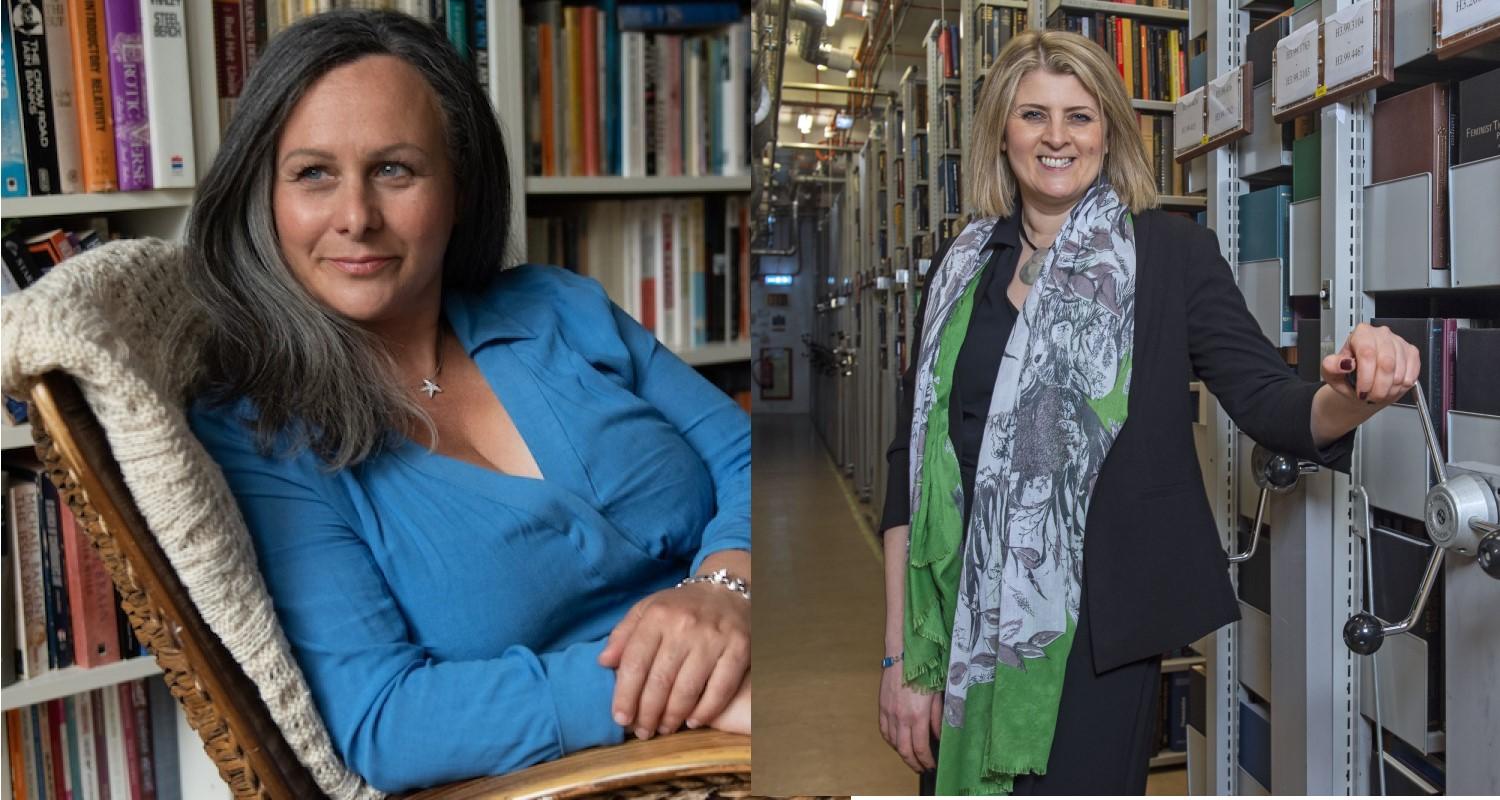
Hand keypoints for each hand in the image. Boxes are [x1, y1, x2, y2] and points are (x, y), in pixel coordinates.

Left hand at [599, 581, 749, 739]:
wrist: (728, 591)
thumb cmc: (681, 607)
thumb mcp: (647, 610)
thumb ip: (623, 635)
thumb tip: (604, 662)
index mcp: (657, 616)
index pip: (635, 663)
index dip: (625, 695)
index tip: (621, 718)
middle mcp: (685, 626)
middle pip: (660, 681)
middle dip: (647, 713)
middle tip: (643, 731)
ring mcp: (714, 638)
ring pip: (687, 689)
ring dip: (672, 717)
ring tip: (664, 728)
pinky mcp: (739, 649)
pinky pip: (720, 689)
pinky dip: (705, 711)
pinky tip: (693, 721)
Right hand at [878, 664, 941, 772]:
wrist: (903, 654)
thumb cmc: (924, 671)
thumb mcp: (937, 696)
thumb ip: (938, 719)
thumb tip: (938, 736)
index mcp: (917, 715)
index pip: (920, 748)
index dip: (926, 761)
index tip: (931, 765)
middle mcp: (901, 717)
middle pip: (904, 750)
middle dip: (913, 763)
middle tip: (921, 768)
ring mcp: (889, 712)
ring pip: (893, 742)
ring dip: (902, 753)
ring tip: (911, 757)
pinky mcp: (882, 706)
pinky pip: (884, 730)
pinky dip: (891, 740)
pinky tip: (897, 742)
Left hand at [1320, 323, 1419, 408]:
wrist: (1361, 384)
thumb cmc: (1347, 376)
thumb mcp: (1331, 373)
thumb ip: (1331, 366)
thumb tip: (1343, 363)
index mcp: (1361, 334)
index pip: (1367, 353)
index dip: (1366, 378)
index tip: (1362, 392)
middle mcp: (1381, 334)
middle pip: (1386, 364)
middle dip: (1378, 387)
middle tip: (1371, 397)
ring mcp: (1399, 342)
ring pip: (1400, 371)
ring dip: (1389, 390)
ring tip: (1378, 393)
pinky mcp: (1411, 353)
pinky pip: (1412, 374)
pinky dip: (1401, 387)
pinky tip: (1390, 387)